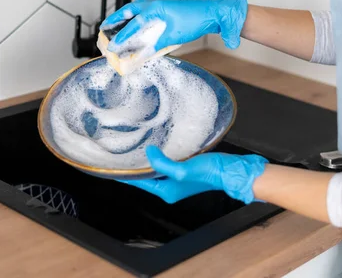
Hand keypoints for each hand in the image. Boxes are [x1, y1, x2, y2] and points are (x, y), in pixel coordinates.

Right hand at [100, 0, 247, 53]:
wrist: (213, 14)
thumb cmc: (196, 20)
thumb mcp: (173, 36)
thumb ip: (156, 45)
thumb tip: (142, 55)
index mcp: (156, 8)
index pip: (134, 24)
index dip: (122, 36)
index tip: (112, 45)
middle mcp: (156, 4)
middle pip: (130, 10)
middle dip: (116, 18)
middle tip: (105, 26)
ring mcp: (161, 5)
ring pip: (138, 9)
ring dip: (126, 16)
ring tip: (116, 23)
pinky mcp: (167, 9)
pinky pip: (147, 12)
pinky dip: (138, 17)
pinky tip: (136, 25)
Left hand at [120, 145, 267, 203]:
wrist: (228, 170)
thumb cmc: (208, 172)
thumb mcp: (182, 169)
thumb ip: (162, 164)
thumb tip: (148, 154)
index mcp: (166, 191)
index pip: (140, 183)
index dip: (126, 175)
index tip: (113, 168)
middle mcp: (169, 188)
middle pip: (146, 178)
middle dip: (135, 168)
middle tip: (121, 155)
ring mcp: (177, 181)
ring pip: (155, 171)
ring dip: (147, 162)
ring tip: (134, 151)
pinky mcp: (183, 172)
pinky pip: (165, 166)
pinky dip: (158, 159)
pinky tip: (155, 149)